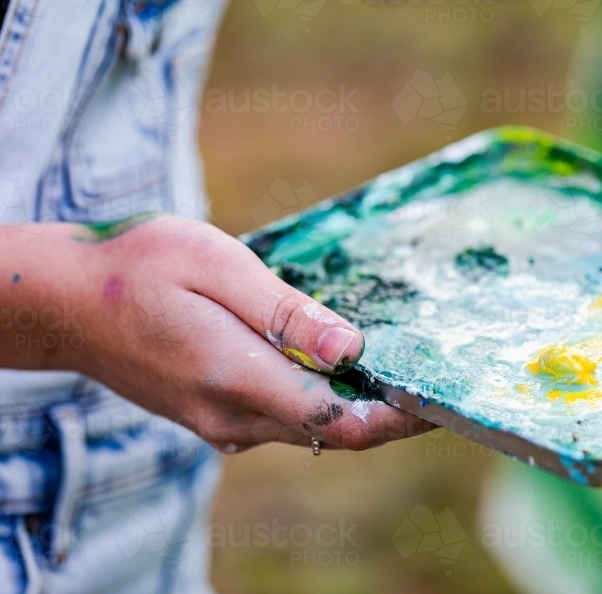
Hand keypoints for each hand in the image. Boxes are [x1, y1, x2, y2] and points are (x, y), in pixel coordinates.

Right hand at [0, 215, 432, 451]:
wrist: (64, 301)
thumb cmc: (138, 268)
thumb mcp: (217, 267)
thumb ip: (286, 313)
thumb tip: (352, 347)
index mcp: (238, 378)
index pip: (339, 419)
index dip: (398, 415)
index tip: (441, 397)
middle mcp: (232, 416)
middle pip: (334, 431)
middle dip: (389, 412)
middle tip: (436, 376)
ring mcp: (219, 423)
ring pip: (310, 427)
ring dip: (357, 405)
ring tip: (401, 365)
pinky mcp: (213, 414)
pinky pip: (283, 417)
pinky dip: (321, 399)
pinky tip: (340, 363)